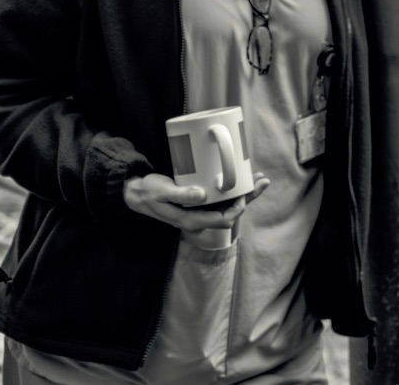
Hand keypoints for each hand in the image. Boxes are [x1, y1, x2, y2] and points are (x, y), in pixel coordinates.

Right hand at [125, 171, 271, 234]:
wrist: (137, 193)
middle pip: (231, 213)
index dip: (238, 208)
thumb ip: (180, 195)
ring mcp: (200, 211)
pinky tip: (240, 179)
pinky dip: (233, 190)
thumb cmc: (148, 192)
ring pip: (228, 206)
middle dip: (248, 198)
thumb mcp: (162, 191)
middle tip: (262, 181)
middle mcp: (199, 218)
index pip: (223, 220)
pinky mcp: (199, 203)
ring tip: (257, 178)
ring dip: (244, 193)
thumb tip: (202, 196)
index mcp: (192, 220)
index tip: (245, 193)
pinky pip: (220, 200)